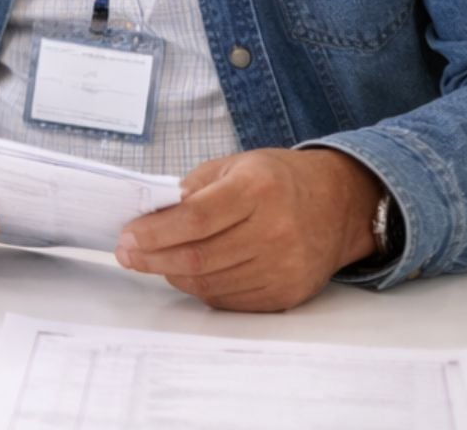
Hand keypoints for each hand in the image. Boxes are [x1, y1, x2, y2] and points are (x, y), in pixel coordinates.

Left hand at [116, 147, 381, 310]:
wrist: (339, 205)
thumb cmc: (277, 180)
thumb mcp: (233, 166)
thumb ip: (190, 191)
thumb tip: (148, 218)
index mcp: (258, 189)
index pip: (195, 218)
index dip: (155, 232)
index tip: (127, 236)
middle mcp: (276, 231)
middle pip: (199, 256)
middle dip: (153, 258)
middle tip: (127, 254)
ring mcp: (285, 267)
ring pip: (210, 283)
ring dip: (172, 274)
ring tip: (154, 261)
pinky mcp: (288, 293)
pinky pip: (229, 299)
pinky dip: (200, 288)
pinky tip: (187, 273)